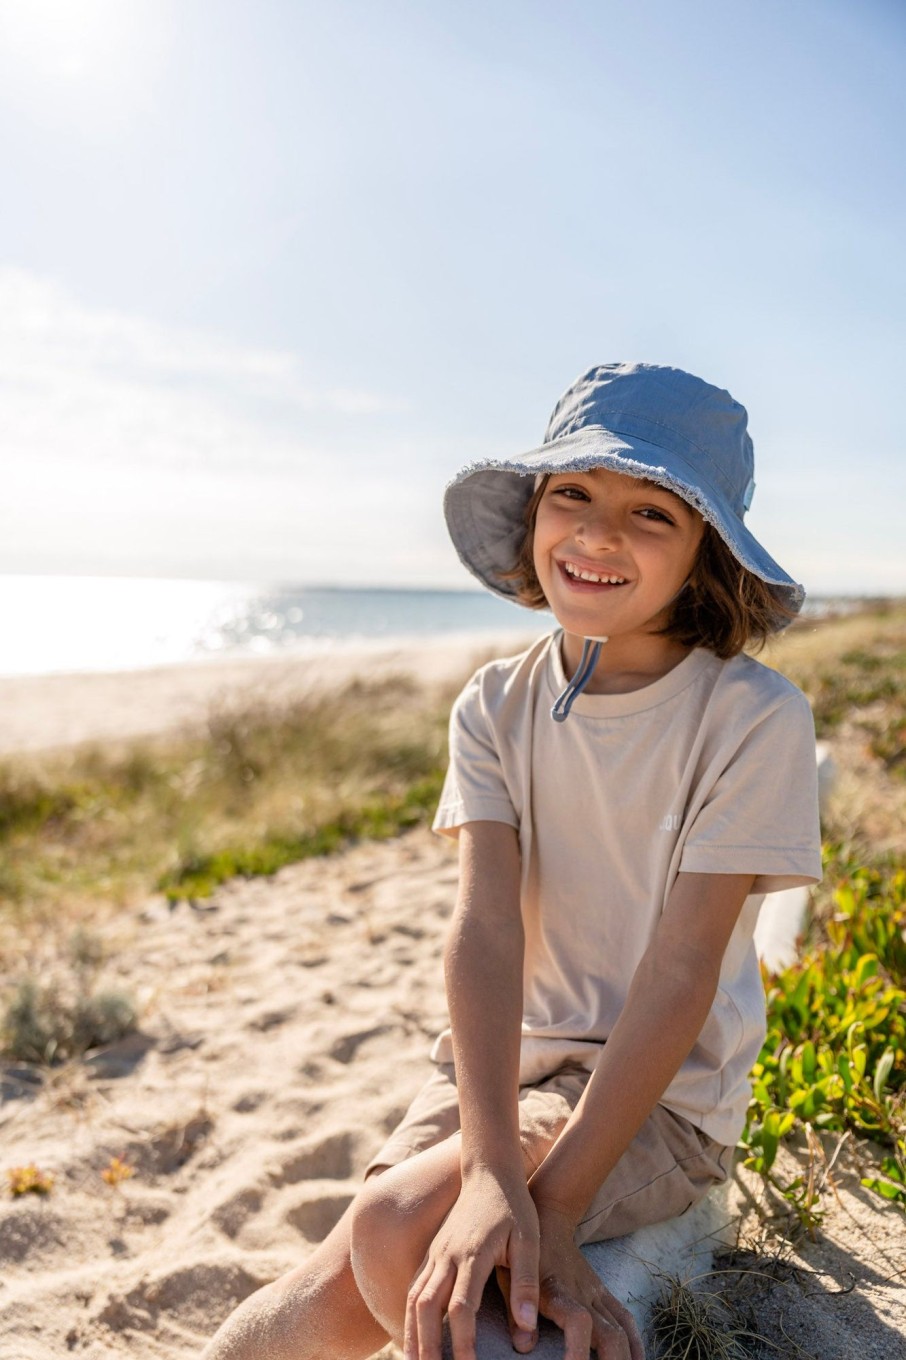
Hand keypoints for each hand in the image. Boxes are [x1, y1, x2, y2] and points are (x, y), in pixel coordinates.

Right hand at [404, 1166, 539, 1359]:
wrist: (489, 1170)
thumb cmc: (514, 1206)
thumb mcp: (529, 1241)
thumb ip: (526, 1283)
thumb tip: (527, 1329)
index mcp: (472, 1254)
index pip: (462, 1307)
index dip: (463, 1342)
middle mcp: (447, 1255)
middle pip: (426, 1306)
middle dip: (426, 1345)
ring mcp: (436, 1252)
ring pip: (414, 1298)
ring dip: (412, 1332)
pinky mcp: (432, 1251)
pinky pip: (414, 1287)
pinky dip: (410, 1314)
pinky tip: (413, 1334)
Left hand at [530, 1202, 644, 1359]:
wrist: (548, 1216)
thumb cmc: (520, 1251)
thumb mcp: (508, 1275)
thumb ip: (515, 1311)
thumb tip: (523, 1348)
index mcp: (557, 1290)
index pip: (578, 1322)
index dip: (578, 1350)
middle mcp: (582, 1294)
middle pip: (610, 1334)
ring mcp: (596, 1293)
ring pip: (622, 1329)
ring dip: (626, 1358)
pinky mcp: (602, 1292)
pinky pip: (625, 1318)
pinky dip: (635, 1342)